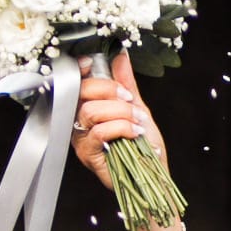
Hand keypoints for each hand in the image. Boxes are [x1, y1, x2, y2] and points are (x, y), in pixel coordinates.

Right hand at [70, 53, 162, 190]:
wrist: (153, 173)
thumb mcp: (137, 107)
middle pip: (81, 93)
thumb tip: (121, 56)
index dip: (80, 70)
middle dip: (110, 91)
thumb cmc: (144, 144)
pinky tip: (134, 132)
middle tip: (130, 101)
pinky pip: (99, 132)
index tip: (91, 63)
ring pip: (91, 111)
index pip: (76, 83)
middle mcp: (80, 121)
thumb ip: (126, 83)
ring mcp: (81, 138)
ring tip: (137, 120)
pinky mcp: (87, 154)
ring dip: (120, 112)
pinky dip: (121, 127)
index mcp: (88, 106)